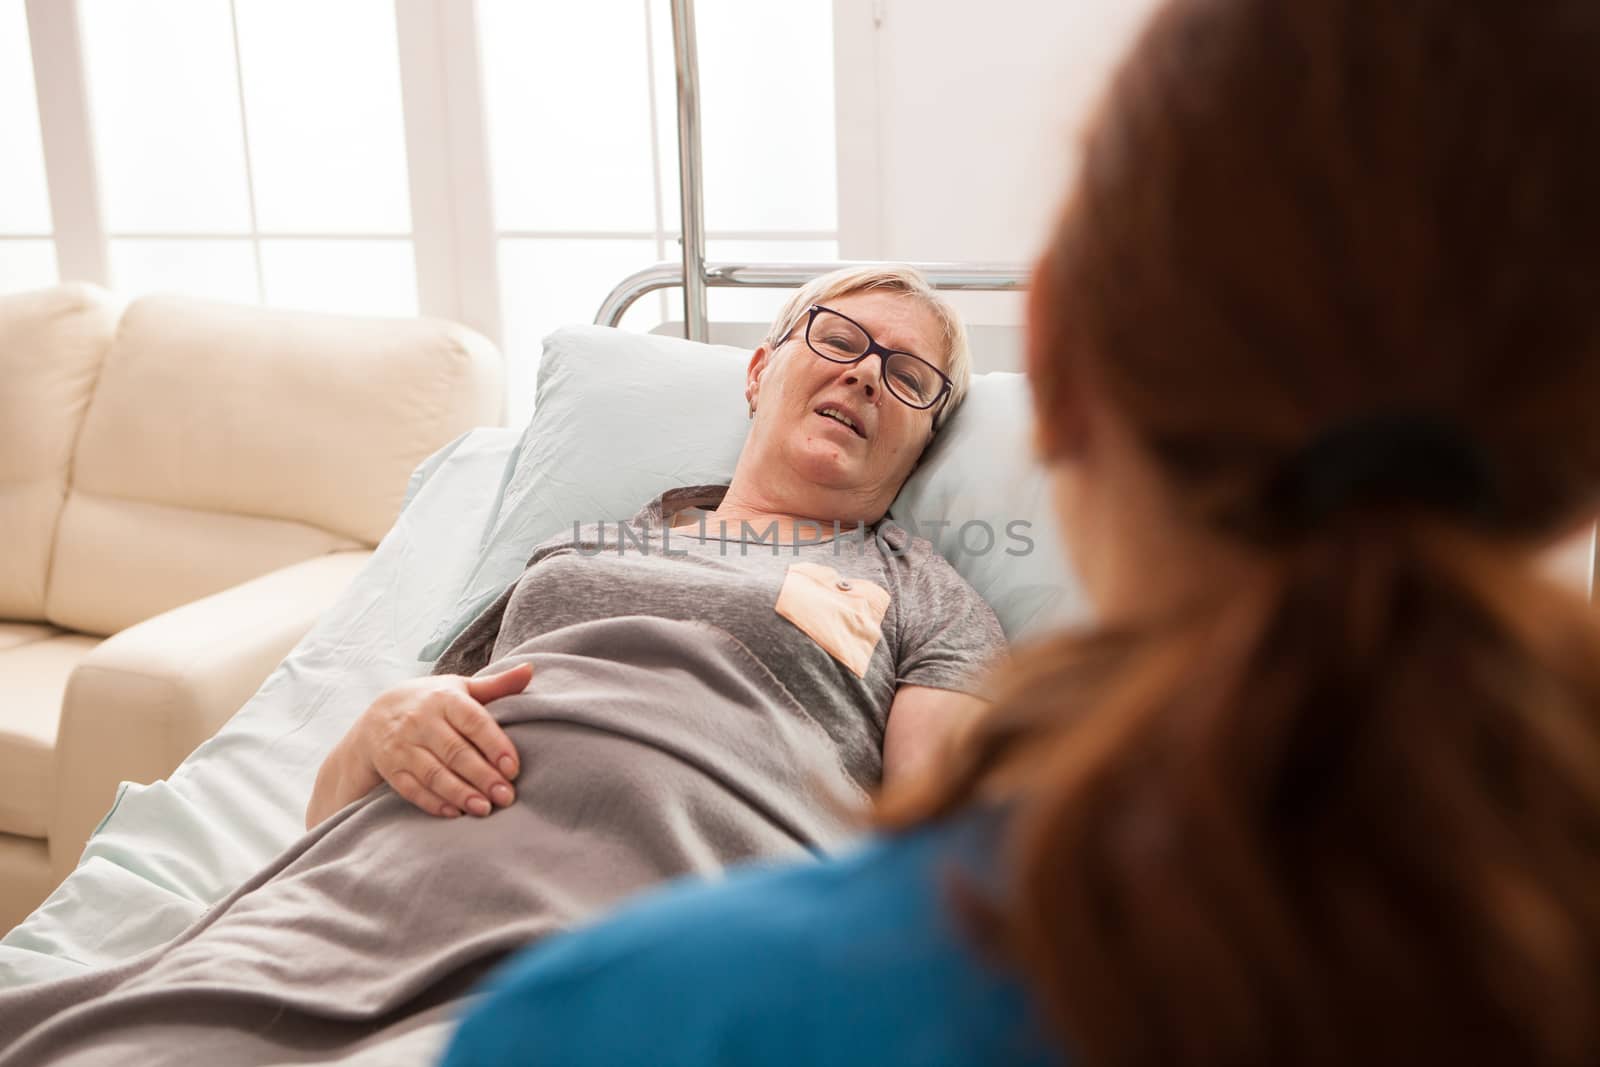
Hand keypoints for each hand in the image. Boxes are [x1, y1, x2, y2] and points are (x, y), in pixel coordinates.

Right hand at [346, 663, 532, 818]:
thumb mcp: (461, 688)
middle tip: (506, 797)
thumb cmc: (433, 702)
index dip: (495, 745)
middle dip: (482, 776)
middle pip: (455, 752)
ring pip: (434, 774)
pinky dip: (433, 803)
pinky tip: (455, 813)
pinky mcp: (390, 767)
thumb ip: (497, 684)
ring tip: (485, 809)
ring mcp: (402, 745)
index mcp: (444, 698)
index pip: (473, 722)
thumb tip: (530, 670)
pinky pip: (412, 789)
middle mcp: (421, 721)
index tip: (513, 769)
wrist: (378, 714)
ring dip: (460, 794)